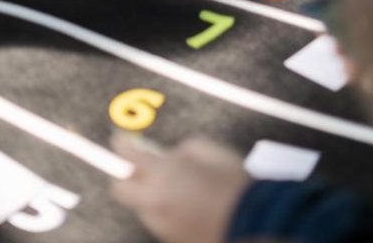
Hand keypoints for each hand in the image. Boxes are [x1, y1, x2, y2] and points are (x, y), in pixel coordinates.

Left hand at [111, 135, 248, 242]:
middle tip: (142, 168)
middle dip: (127, 176)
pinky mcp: (172, 240)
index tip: (119, 139)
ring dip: (150, 195)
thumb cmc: (234, 183)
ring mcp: (162, 224)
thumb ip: (183, 150)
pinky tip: (187, 205)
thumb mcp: (210, 151)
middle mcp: (156, 201)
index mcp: (164, 174)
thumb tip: (170, 155)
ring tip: (176, 188)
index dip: (121, 144)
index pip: (129, 156)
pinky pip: (159, 221)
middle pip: (121, 189)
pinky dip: (166, 210)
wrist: (252, 222)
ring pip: (142, 207)